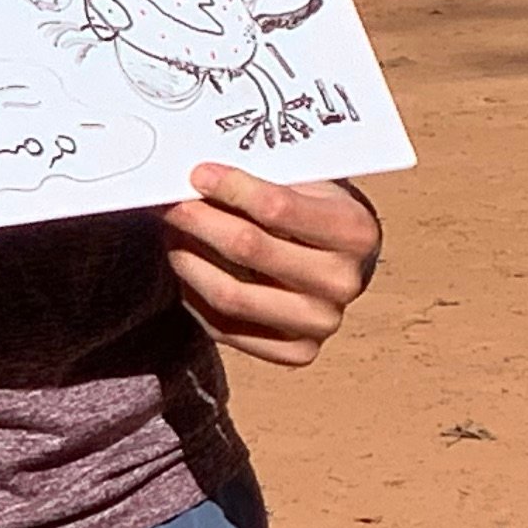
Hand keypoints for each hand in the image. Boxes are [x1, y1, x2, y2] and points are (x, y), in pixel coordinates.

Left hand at [163, 168, 380, 367]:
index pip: (277, 208)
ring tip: (175, 237)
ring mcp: (321, 322)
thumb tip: (194, 179)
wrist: (344, 262)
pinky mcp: (297, 352)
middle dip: (199, 221)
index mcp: (354, 231)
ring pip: (230, 295)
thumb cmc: (318, 214)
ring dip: (188, 260)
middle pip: (249, 249)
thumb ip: (261, 181)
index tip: (198, 175)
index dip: (229, 188)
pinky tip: (191, 270)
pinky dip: (195, 297)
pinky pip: (225, 329)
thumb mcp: (307, 185)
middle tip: (173, 205)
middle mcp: (342, 281)